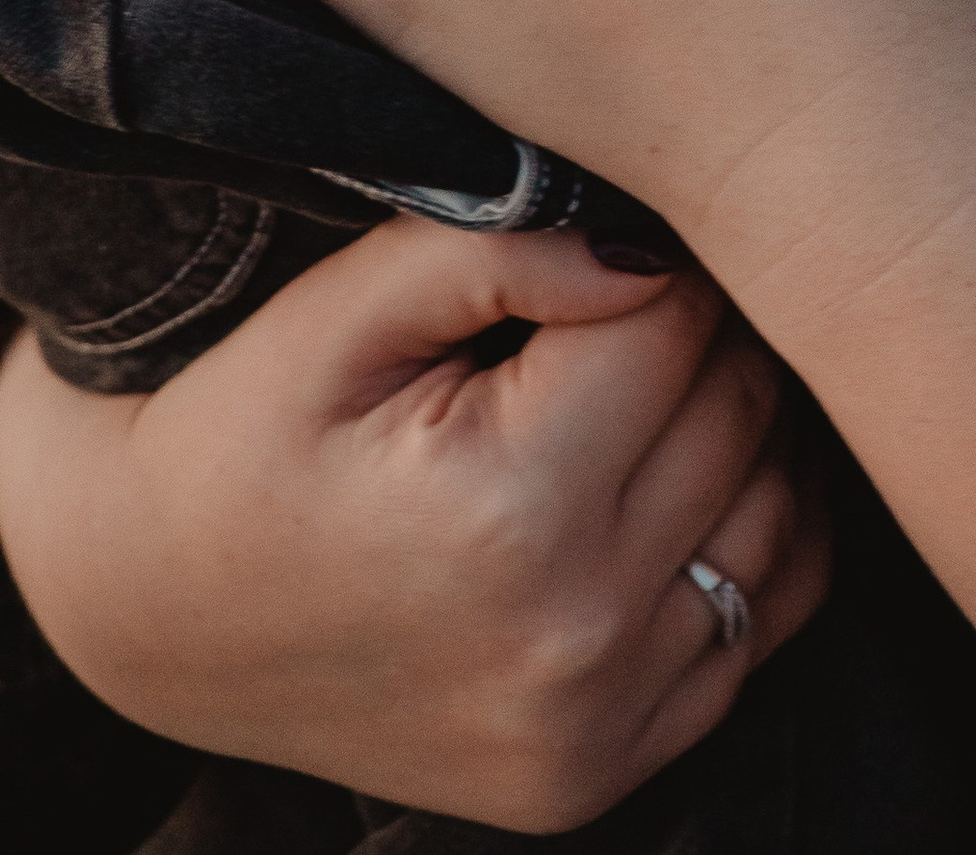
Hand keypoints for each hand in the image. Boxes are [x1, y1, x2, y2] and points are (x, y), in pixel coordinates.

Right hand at [0, 215, 824, 831]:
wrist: (154, 615)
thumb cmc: (243, 436)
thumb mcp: (335, 314)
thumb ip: (498, 247)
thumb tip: (648, 241)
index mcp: (510, 511)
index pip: (682, 315)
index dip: (649, 254)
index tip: (596, 247)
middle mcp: (572, 636)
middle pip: (742, 405)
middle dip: (702, 330)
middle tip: (624, 303)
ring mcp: (594, 723)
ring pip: (780, 507)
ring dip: (743, 425)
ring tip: (651, 382)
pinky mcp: (598, 774)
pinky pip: (762, 622)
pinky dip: (753, 535)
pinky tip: (682, 481)